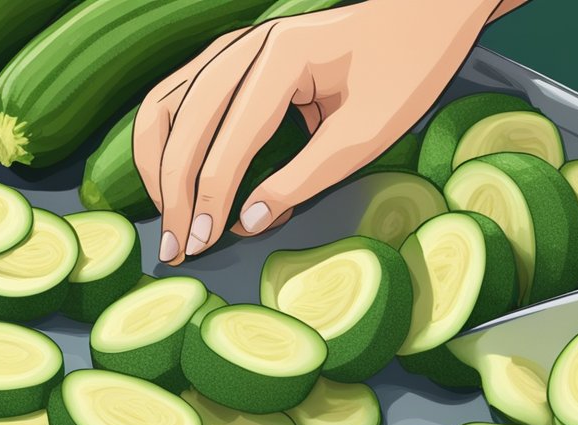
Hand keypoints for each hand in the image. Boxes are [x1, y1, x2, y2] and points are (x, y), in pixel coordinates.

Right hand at [134, 0, 502, 264]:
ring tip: (171, 221)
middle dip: (173, 191)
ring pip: (166, 105)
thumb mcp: (363, 138)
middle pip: (183, 120)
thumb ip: (302, 181)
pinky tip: (173, 185)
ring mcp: (233, 47)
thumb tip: (245, 224)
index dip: (209, 197)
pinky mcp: (232, 58)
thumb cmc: (402, 76)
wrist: (418, 23)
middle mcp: (245, 45)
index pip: (227, 137)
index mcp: (281, 57)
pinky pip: (179, 99)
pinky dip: (169, 144)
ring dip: (159, 167)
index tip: (202, 244)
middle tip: (177, 249)